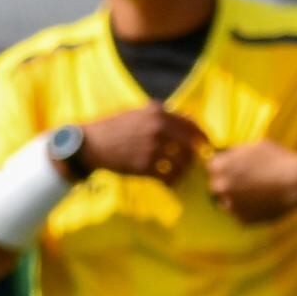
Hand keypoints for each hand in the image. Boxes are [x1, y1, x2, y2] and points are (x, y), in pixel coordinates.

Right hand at [69, 109, 199, 184]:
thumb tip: (185, 118)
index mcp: (157, 113)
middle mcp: (158, 128)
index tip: (207, 145)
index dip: (203, 136)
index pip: (190, 124)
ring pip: (181, 162)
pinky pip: (167, 176)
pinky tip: (169, 183)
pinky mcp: (144, 166)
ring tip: (179, 174)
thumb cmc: (113, 127)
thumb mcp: (137, 112)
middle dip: (194, 156)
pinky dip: (171, 181)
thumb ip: (159, 114)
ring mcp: (152, 147)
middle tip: (193, 164)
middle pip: (190, 145)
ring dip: (183, 170)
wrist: (89, 144)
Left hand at [207, 139, 296, 221]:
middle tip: (246, 181)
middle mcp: (221, 187)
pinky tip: (263, 202)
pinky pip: (242, 214)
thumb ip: (237, 151)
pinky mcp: (244, 220)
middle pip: (217, 186)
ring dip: (237, 198)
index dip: (223, 166)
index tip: (233, 167)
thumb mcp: (255, 145)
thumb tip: (229, 154)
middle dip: (228, 183)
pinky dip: (249, 210)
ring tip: (257, 192)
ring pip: (228, 202)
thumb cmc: (279, 160)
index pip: (212, 167)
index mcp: (220, 167)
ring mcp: (231, 205)